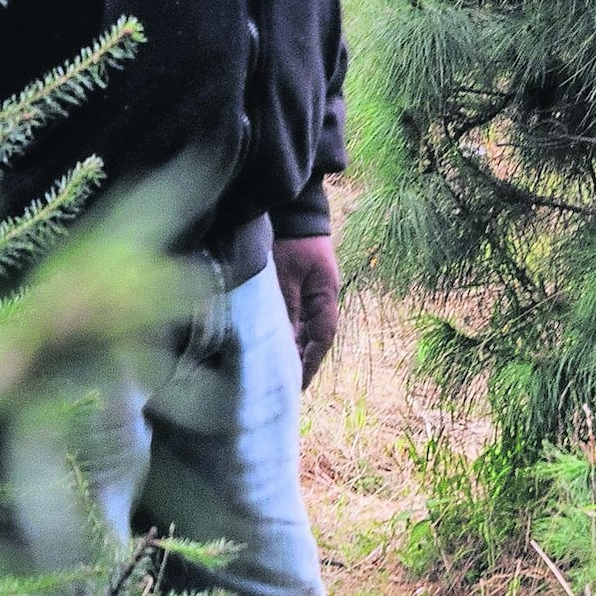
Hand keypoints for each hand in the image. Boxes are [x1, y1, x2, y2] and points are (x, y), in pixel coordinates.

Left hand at [274, 235, 341, 383]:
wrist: (293, 211)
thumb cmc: (291, 239)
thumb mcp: (286, 274)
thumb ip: (286, 306)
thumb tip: (283, 339)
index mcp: (325, 295)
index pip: (322, 338)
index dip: (310, 362)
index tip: (297, 384)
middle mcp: (321, 298)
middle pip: (313, 337)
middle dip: (299, 361)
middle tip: (282, 385)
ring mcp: (309, 293)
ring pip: (302, 329)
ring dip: (291, 348)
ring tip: (275, 371)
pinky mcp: (296, 287)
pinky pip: (293, 317)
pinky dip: (284, 332)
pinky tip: (270, 343)